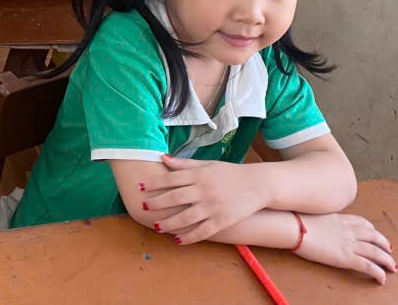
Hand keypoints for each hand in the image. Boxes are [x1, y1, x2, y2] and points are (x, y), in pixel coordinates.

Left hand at [141, 154, 266, 243]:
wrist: (257, 184)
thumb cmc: (230, 173)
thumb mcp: (207, 164)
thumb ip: (184, 164)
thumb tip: (163, 158)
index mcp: (199, 174)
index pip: (171, 179)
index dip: (154, 183)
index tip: (140, 187)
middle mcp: (204, 190)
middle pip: (175, 197)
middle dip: (157, 203)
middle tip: (144, 207)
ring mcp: (213, 207)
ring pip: (186, 217)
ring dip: (169, 223)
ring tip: (157, 227)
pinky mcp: (222, 221)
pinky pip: (202, 231)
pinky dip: (189, 237)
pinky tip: (177, 239)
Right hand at [295, 212, 396, 284]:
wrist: (294, 227)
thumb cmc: (296, 221)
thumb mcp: (311, 214)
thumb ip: (320, 219)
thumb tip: (313, 221)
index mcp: (340, 218)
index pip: (362, 222)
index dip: (372, 229)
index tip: (375, 233)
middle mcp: (348, 230)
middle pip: (374, 237)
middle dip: (384, 244)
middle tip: (390, 251)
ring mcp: (349, 244)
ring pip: (376, 252)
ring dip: (387, 260)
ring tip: (393, 267)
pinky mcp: (345, 257)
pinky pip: (368, 266)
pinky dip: (378, 272)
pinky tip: (383, 279)